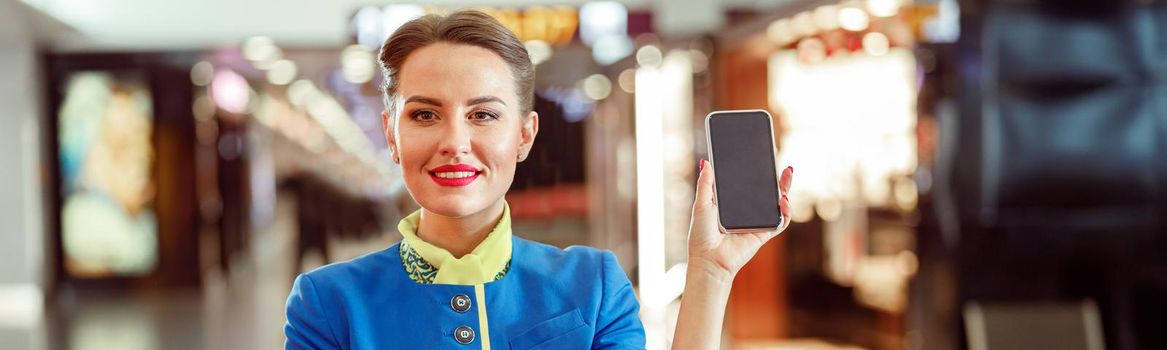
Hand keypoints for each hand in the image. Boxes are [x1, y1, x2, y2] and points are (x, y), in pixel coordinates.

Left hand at [686, 160, 792, 281]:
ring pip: (777, 204)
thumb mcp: (701, 204)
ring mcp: (757, 223)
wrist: (709, 259)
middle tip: (778, 161)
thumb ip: (705, 183)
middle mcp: (747, 213)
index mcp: (733, 205)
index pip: (748, 185)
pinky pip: (781, 221)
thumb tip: (705, 161)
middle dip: (775, 177)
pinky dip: (785, 211)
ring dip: (785, 190)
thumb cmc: (702, 236)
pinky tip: (783, 200)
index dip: (756, 172)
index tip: (760, 156)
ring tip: (786, 174)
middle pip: (766, 192)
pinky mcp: (765, 234)